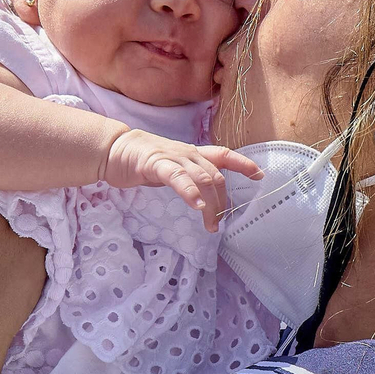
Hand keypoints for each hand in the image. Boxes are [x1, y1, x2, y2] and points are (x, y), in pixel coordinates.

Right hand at [102, 129, 262, 231]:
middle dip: (222, 202)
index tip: (260, 176)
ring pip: (203, 178)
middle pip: (216, 177)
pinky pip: (178, 178)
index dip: (243, 164)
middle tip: (219, 224)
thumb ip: (187, 175)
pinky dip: (190, 192)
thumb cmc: (142, 160)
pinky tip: (197, 206)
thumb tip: (203, 192)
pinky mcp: (156, 164)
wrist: (114, 148)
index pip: (224, 155)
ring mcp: (173, 158)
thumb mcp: (171, 166)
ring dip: (211, 204)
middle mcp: (188, 154)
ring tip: (211, 225)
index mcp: (192, 154)